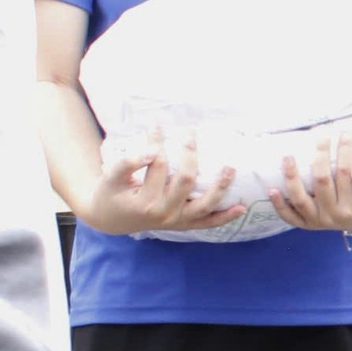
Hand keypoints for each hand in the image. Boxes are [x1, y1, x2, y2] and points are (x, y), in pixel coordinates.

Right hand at [84, 133, 245, 235]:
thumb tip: (152, 150)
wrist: (110, 218)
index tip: (156, 126)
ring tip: (230, 168)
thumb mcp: (112, 177)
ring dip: (221, 187)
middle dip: (190, 155)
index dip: (157, 143)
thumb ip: (129, 162)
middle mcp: (165, 214)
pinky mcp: (184, 224)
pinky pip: (208, 224)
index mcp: (146, 202)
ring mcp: (177, 221)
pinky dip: (225, 217)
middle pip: (186, 181)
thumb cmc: (111, 193)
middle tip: (191, 133)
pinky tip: (241, 209)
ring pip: (205, 205)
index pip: (158, 166)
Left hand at [267, 134, 351, 232]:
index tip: (345, 133)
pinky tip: (272, 190)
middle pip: (322, 181)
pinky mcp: (307, 225)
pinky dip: (280, 205)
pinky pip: (290, 217)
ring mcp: (318, 221)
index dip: (345, 151)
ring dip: (292, 177)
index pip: (346, 172)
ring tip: (288, 157)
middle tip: (321, 137)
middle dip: (320, 156)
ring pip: (301, 199)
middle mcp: (333, 215)